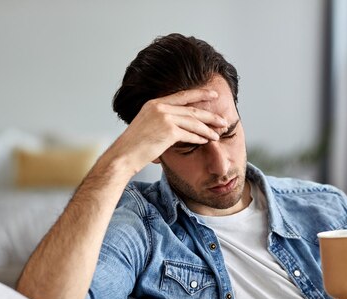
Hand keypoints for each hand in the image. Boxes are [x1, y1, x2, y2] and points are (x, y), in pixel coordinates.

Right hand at [104, 88, 228, 176]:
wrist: (123, 156)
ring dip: (208, 130)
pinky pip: (190, 134)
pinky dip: (200, 138)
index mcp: (154, 103)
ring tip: (218, 134)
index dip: (200, 94)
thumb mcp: (147, 125)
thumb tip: (180, 125)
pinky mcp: (168, 131)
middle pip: (192, 109)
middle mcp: (159, 107)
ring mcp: (164, 118)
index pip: (182, 95)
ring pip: (194, 122)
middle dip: (211, 115)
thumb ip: (163, 120)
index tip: (213, 93)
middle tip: (223, 120)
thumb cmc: (134, 146)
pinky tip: (207, 141)